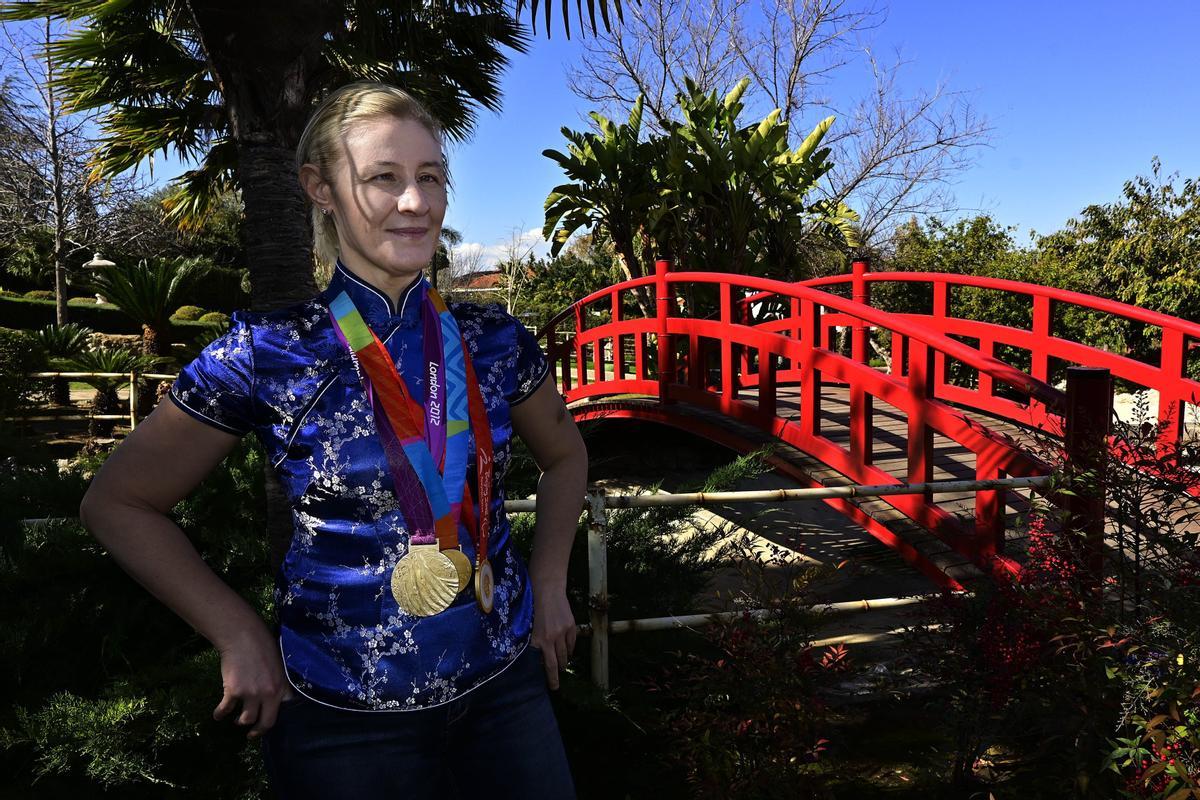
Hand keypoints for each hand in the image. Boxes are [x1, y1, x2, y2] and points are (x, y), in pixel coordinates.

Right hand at [212, 618, 292, 737]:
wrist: (243, 636)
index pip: (283, 712)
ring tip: (237, 720)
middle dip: (258, 731)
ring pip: (245, 720)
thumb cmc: (263, 646)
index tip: (270, 723)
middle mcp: (268, 694)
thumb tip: (278, 697)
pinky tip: (218, 715)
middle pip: (265, 723)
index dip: (277, 719)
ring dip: (240, 722)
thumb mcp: (279, 665)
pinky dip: (220, 714)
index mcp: (282, 687)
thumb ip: (278, 682)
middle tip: (252, 734)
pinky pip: (225, 709)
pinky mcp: (233, 692)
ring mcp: (250, 694)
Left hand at [531, 584, 576, 689]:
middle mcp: (552, 638)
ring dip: (564, 661)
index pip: (547, 665)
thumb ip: (533, 643)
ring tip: (562, 666)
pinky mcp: (571, 626)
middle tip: (557, 683)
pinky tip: (568, 652)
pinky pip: (572, 642)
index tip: (554, 688)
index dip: (551, 678)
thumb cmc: (533, 607)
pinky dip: (570, 649)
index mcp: (540, 640)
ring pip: (566, 653)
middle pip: (558, 661)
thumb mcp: (529, 627)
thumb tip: (536, 658)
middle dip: (558, 673)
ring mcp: (563, 632)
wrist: (547, 589)